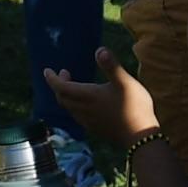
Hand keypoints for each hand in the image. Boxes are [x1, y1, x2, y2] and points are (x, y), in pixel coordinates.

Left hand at [39, 46, 157, 152]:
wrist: (141, 137)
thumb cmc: (134, 106)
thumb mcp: (125, 82)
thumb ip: (111, 66)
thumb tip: (99, 50)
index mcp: (89, 96)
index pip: (62, 88)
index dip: (52, 79)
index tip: (47, 70)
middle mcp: (84, 110)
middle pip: (63, 98)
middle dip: (59, 85)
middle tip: (65, 73)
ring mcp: (90, 122)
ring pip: (70, 108)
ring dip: (66, 96)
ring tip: (73, 86)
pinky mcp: (96, 129)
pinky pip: (78, 116)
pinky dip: (74, 106)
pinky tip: (85, 104)